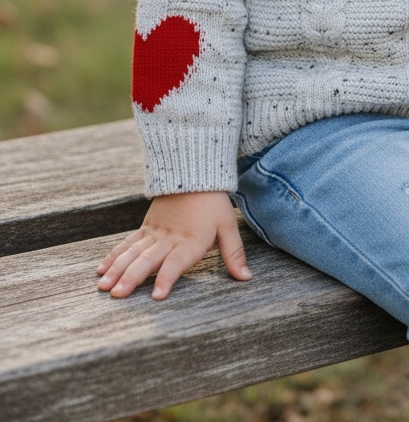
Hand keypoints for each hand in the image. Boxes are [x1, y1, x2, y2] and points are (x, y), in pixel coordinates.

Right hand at [96, 191, 251, 299]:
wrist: (195, 172)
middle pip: (147, 261)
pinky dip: (114, 255)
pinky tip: (101, 269)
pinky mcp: (146, 227)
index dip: (167, 279)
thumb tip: (246, 278)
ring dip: (117, 270)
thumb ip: (234, 253)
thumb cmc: (213, 203)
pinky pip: (127, 243)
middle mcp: (169, 239)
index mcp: (190, 242)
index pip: (176, 263)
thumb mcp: (228, 226)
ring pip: (132, 253)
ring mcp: (154, 233)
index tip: (156, 296)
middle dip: (131, 279)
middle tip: (117, 295)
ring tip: (103, 286)